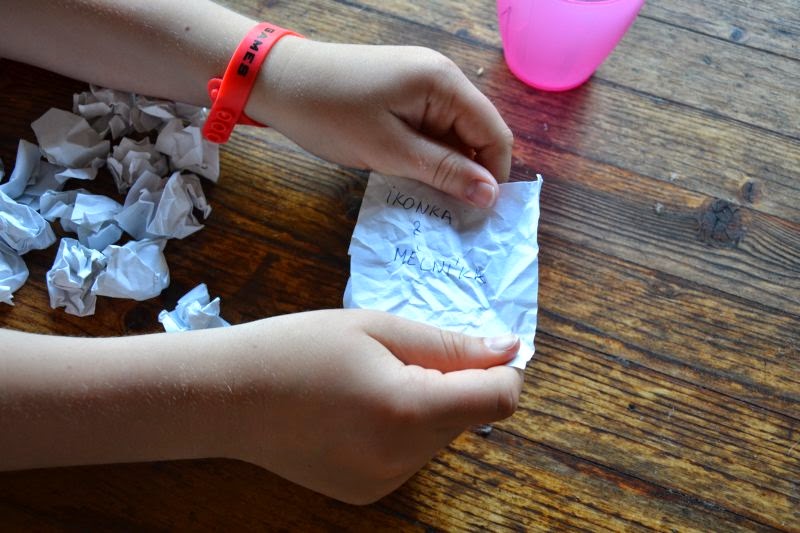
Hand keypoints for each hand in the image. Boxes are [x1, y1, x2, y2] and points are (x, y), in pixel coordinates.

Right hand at [225, 309, 522, 503]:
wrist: (229, 397)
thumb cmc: (298, 348)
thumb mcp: (376, 329)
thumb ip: (449, 344)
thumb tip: (509, 349)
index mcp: (410, 410)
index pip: (499, 399)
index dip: (502, 369)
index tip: (479, 347)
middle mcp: (404, 458)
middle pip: (469, 415)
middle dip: (455, 382)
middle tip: (400, 356)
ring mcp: (385, 482)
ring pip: (441, 435)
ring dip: (429, 405)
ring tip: (372, 382)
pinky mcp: (368, 493)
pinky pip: (412, 455)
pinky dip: (404, 429)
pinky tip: (359, 411)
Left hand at [248, 39, 513, 207]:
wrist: (279, 82)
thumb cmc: (331, 116)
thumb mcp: (390, 151)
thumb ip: (445, 172)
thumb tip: (492, 195)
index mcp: (445, 83)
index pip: (494, 133)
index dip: (493, 175)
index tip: (478, 214)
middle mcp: (442, 77)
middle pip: (476, 133)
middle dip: (469, 172)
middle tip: (451, 213)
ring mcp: (423, 83)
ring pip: (453, 134)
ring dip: (446, 166)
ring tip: (428, 197)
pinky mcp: (404, 93)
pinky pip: (431, 128)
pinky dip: (427, 154)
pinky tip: (411, 176)